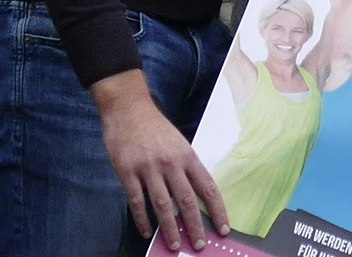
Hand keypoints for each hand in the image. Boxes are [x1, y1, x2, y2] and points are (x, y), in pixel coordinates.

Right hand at [91, 68, 225, 252]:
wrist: (128, 108)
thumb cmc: (155, 127)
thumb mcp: (178, 142)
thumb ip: (185, 167)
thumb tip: (195, 194)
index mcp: (187, 155)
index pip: (208, 187)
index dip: (217, 210)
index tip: (223, 228)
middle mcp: (171, 163)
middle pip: (186, 200)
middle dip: (195, 226)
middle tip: (199, 246)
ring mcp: (149, 168)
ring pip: (162, 205)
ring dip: (170, 228)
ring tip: (175, 245)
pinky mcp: (128, 171)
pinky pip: (136, 201)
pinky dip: (142, 219)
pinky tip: (146, 231)